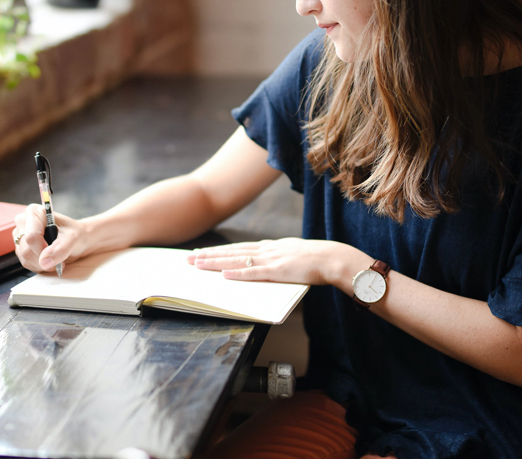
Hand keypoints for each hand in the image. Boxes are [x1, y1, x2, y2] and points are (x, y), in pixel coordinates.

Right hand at [13, 204, 86, 273]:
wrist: (77, 240)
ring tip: (56, 259)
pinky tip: (49, 260)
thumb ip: (60, 249)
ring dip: (43, 264)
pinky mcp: (20, 248)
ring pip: (25, 258)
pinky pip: (26, 263)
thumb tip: (44, 261)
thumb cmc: (75, 234)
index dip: (43, 250)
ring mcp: (20, 235)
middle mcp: (23, 222)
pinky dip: (40, 266)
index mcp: (34, 212)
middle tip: (60, 259)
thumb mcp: (73, 238)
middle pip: (26, 249)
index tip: (56, 255)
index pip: (31, 236)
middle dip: (44, 259)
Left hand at [186, 238, 355, 285]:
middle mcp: (266, 250)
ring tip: (197, 264)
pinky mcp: (278, 271)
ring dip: (215, 262)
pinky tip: (223, 274)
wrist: (333, 258)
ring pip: (237, 260)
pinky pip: (253, 273)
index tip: (201, 252)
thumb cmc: (316, 260)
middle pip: (231, 251)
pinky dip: (237, 273)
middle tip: (188, 258)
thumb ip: (277, 259)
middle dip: (208, 255)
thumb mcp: (292, 255)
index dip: (218, 251)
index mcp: (270, 247)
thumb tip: (265, 265)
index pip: (238, 248)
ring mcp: (271, 259)